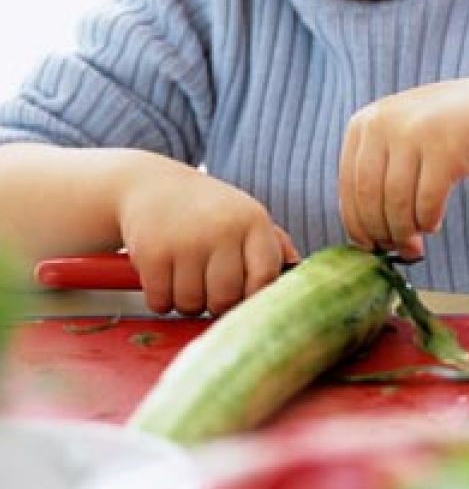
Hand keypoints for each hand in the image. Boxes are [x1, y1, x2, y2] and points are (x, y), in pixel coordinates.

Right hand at [115, 152, 298, 314]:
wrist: (149, 184)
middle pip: (226, 299)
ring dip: (186, 301)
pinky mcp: (154, 252)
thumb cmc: (206, 208)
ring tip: (185, 275)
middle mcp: (223, 229)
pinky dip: (160, 298)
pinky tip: (163, 274)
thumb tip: (299, 273)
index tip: (242, 293)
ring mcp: (187, 240)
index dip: (254, 296)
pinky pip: (162, 301)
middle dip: (215, 302)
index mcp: (253, 220)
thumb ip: (273, 245)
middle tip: (207, 284)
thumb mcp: (244, 215)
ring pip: (192, 304)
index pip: (266, 277)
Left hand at [339, 77, 468, 258]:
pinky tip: (432, 224)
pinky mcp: (445, 148)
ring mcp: (414, 133)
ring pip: (397, 201)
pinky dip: (427, 220)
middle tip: (395, 249)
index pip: (349, 184)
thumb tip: (362, 237)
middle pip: (369, 195)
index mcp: (363, 124)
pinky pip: (427, 200)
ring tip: (414, 242)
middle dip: (380, 231)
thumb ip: (376, 174)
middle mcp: (383, 124)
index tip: (367, 245)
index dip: (356, 222)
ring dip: (404, 231)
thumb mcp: (396, 140)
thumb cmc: (439, 136)